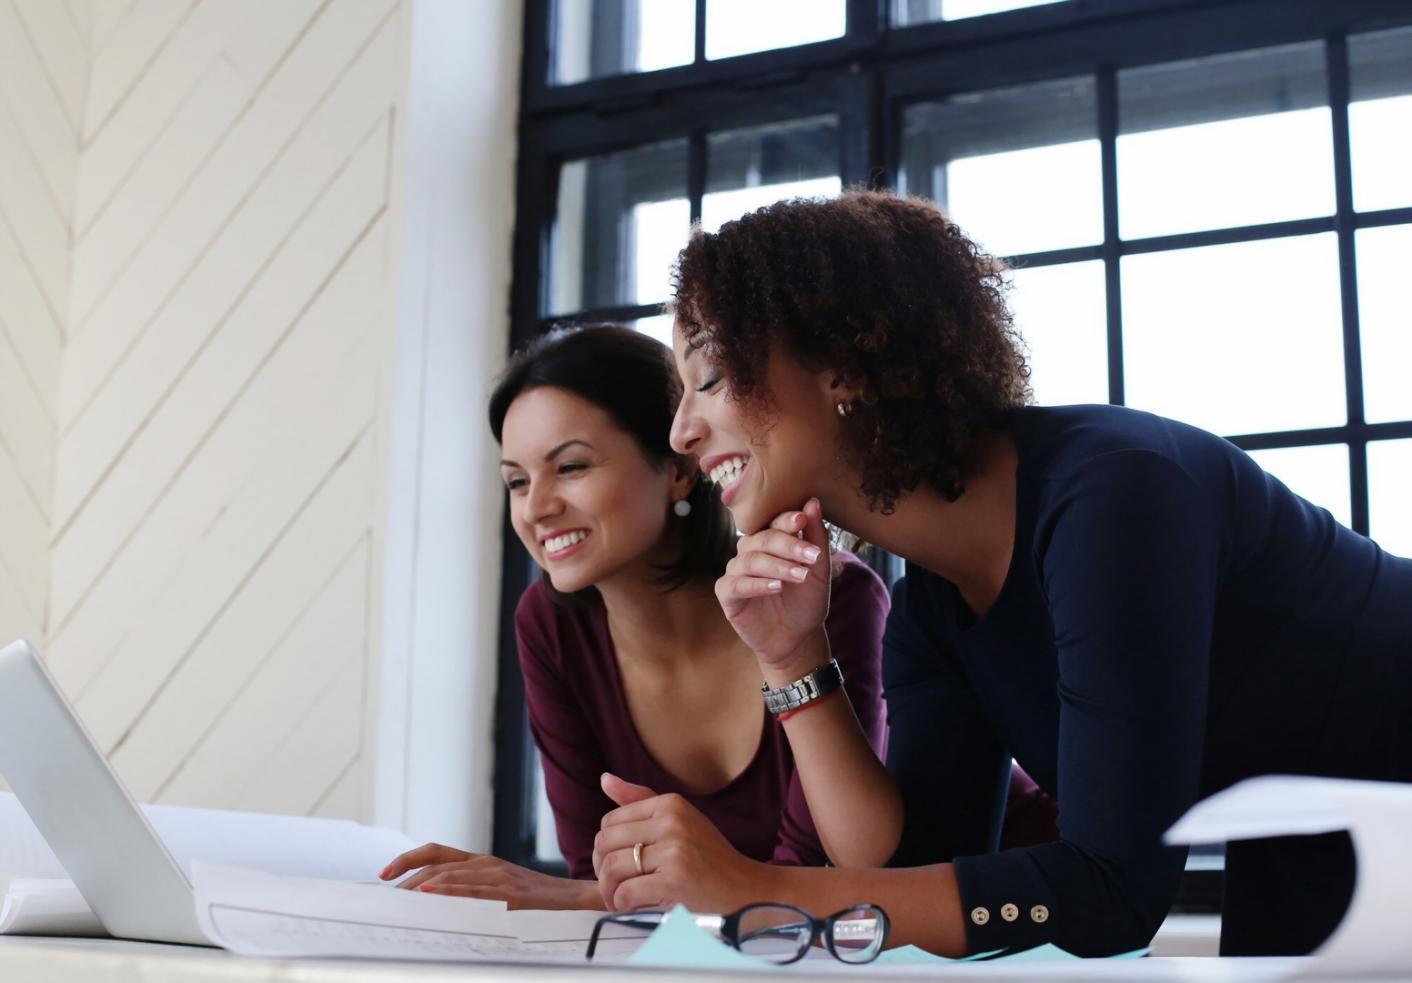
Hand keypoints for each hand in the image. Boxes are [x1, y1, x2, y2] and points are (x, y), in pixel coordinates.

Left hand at [379, 843, 597, 909]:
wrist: (574, 898)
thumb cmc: (535, 899)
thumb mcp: (498, 891)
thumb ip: (471, 892)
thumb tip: (434, 905)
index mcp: (480, 861)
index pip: (435, 852)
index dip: (406, 859)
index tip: (383, 874)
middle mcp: (485, 863)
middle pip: (435, 863)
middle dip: (405, 878)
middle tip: (385, 895)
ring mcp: (498, 876)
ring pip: (449, 874)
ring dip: (419, 885)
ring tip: (398, 896)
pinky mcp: (510, 893)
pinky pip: (473, 890)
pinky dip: (448, 890)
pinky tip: (430, 894)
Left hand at [591, 773, 767, 912]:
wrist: (745, 889)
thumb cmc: (709, 858)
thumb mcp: (679, 819)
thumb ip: (640, 800)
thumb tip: (605, 779)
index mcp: (670, 804)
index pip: (610, 821)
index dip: (605, 847)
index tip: (617, 864)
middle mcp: (672, 821)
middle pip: (605, 843)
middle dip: (602, 870)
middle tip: (614, 886)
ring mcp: (675, 850)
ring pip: (612, 868)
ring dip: (609, 891)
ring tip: (619, 899)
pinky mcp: (675, 880)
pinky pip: (626, 892)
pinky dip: (622, 904)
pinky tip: (632, 906)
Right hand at [715, 497, 830, 670]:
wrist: (798, 638)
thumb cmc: (806, 600)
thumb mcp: (818, 569)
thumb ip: (816, 537)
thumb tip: (812, 502)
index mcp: (770, 540)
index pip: (775, 522)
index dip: (787, 520)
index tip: (803, 519)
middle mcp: (750, 551)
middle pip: (763, 539)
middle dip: (788, 545)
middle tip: (811, 556)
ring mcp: (736, 571)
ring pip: (750, 560)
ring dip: (777, 566)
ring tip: (799, 575)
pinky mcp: (727, 593)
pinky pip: (735, 584)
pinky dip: (756, 584)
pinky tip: (776, 587)